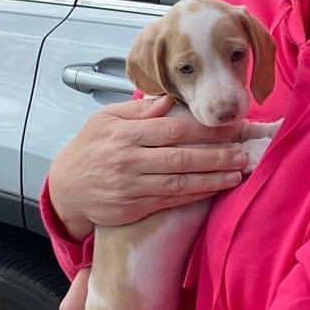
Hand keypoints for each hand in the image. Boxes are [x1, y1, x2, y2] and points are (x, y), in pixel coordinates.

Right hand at [47, 95, 251, 238]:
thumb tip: (168, 101)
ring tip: (237, 173)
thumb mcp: (104, 119)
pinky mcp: (135, 208)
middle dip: (216, 156)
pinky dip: (195, 195)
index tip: (229, 126)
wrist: (66, 188)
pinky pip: (171, 201)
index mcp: (125, 134)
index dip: (204, 129)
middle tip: (242, 153)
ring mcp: (132, 187)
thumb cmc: (89, 148)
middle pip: (181, 158)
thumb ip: (137, 111)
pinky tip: (214, 189)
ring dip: (212, 178)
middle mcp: (130, 161)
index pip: (172, 130)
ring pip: (180, 182)